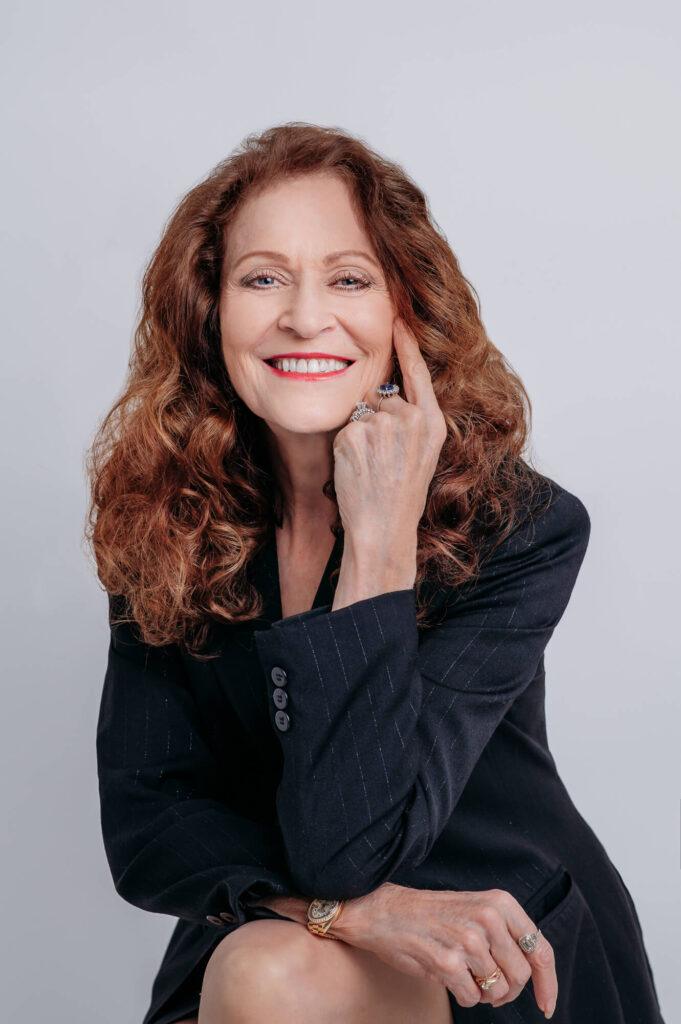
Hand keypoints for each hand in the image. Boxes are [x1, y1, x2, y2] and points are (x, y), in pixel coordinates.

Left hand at [332, 317, 446, 550]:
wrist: (384, 529)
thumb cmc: (400, 498)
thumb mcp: (422, 455)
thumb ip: (413, 421)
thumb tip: (386, 395)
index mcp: (433, 423)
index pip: (418, 373)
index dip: (407, 344)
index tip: (398, 319)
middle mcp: (412, 419)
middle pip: (382, 398)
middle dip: (376, 421)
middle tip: (382, 461)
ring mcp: (384, 425)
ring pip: (361, 413)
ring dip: (359, 435)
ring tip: (371, 468)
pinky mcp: (356, 433)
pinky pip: (343, 428)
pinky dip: (345, 447)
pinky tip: (356, 469)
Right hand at [332, 882, 557, 1017]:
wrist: (387, 912)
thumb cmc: (435, 914)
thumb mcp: (478, 909)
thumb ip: (507, 934)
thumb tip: (537, 973)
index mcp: (500, 903)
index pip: (539, 949)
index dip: (547, 982)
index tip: (546, 1005)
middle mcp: (488, 918)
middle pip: (520, 976)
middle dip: (508, 989)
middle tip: (487, 983)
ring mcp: (469, 940)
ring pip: (499, 991)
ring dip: (483, 991)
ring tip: (464, 972)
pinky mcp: (448, 962)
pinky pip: (473, 998)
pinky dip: (464, 995)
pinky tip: (448, 976)